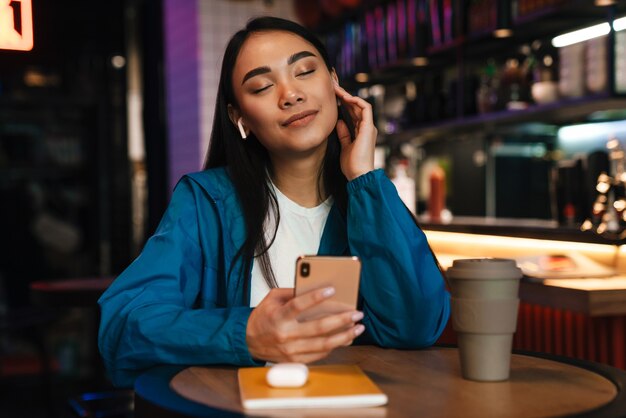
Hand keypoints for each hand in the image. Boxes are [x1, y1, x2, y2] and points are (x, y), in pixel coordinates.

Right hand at [246, 287, 364, 362]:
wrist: (248, 341)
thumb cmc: (263, 317)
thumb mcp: (272, 299)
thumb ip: (291, 292)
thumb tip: (315, 287)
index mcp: (278, 316)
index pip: (298, 305)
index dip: (315, 297)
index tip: (332, 290)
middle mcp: (285, 334)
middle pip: (318, 328)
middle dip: (341, 320)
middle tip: (356, 313)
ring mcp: (291, 350)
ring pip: (323, 344)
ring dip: (344, 336)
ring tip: (358, 328)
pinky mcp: (295, 360)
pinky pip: (320, 354)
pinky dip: (334, 346)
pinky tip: (346, 338)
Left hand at [334, 82, 376, 180]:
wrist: (358, 175)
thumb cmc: (352, 165)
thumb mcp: (345, 146)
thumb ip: (343, 134)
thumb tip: (339, 122)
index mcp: (361, 132)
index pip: (352, 113)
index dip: (343, 103)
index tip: (332, 97)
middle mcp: (366, 127)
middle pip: (355, 107)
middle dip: (344, 96)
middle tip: (332, 87)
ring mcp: (368, 127)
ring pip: (359, 105)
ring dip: (348, 96)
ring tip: (336, 88)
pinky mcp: (368, 127)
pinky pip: (365, 108)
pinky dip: (357, 101)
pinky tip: (346, 97)